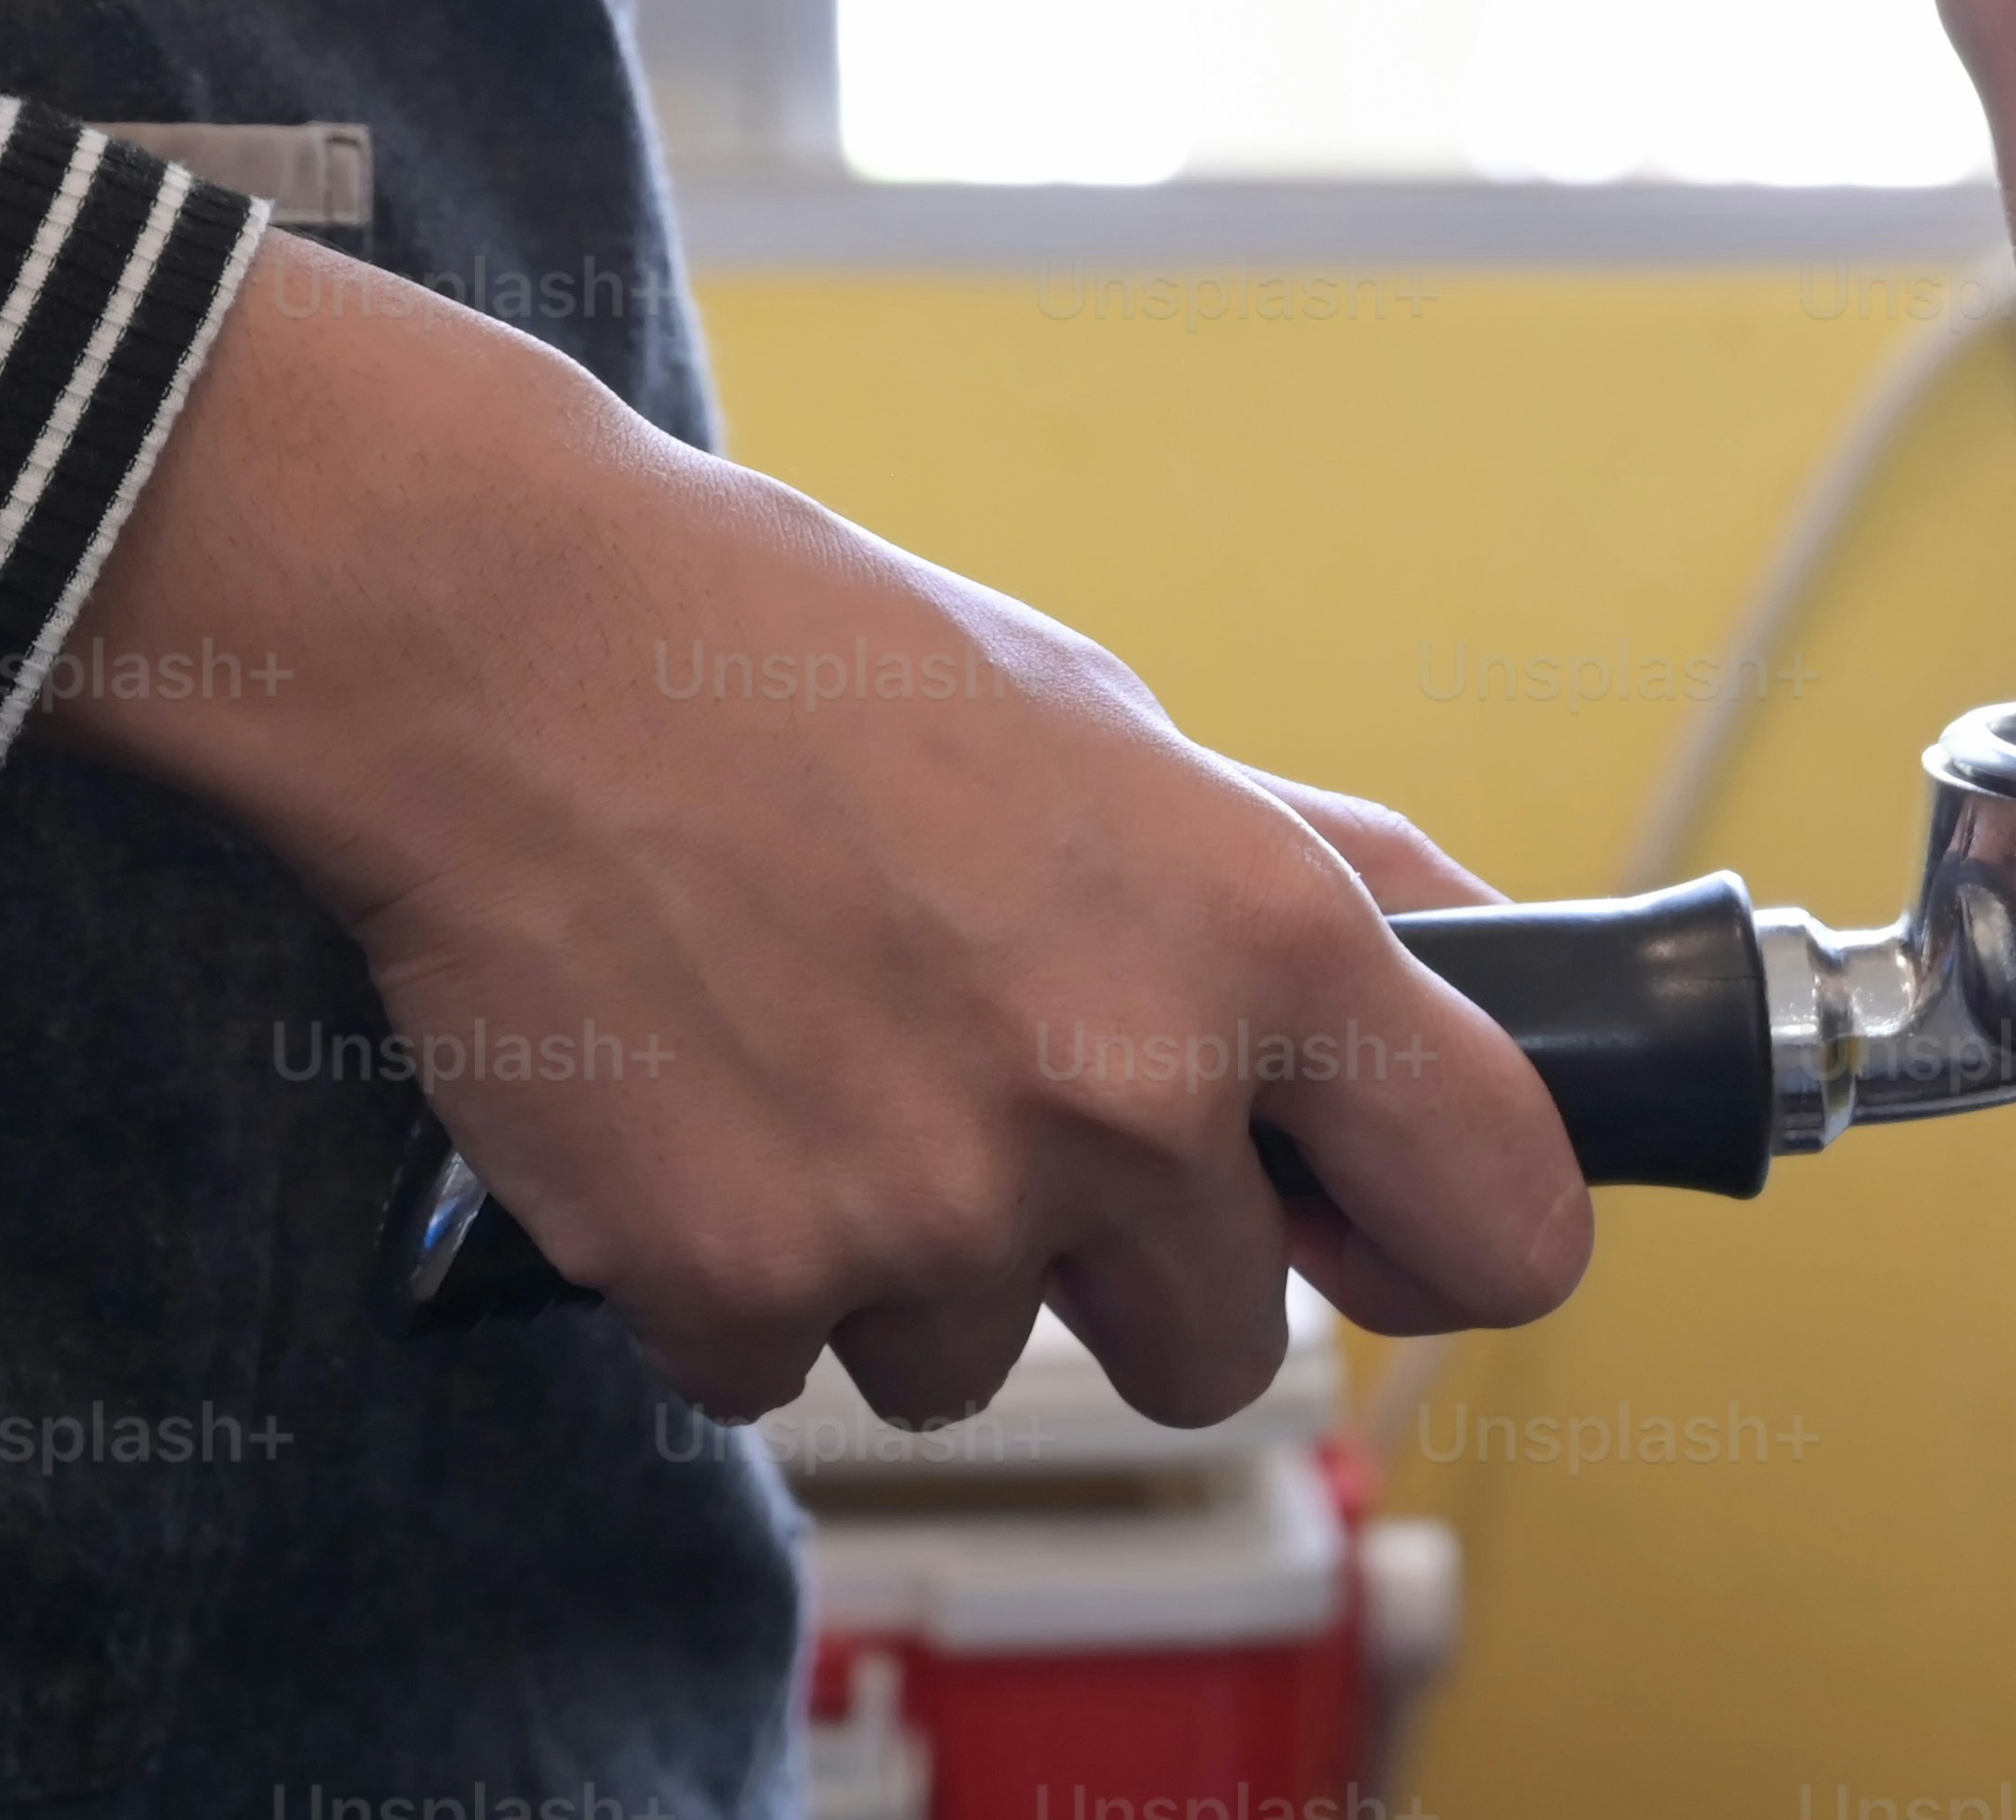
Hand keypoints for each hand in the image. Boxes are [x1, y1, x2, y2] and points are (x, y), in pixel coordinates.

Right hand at [47, 246, 1595, 1424]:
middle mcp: (1126, 1097)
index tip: (1373, 1237)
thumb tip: (1480, 967)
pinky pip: (793, 1368)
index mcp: (1259, 941)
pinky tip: (697, 1095)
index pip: (1503, 1218)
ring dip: (912, 1259)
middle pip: (1219, 1345)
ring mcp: (932, 1213)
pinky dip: (745, 1267)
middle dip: (1120, 1258)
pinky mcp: (741, 1287)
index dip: (1444, 1248)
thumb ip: (1307, 876)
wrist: (511, 647)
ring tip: (814, 1051)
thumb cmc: (811, 663)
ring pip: (984, 1364)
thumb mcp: (1116, 728)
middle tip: (989, 1090)